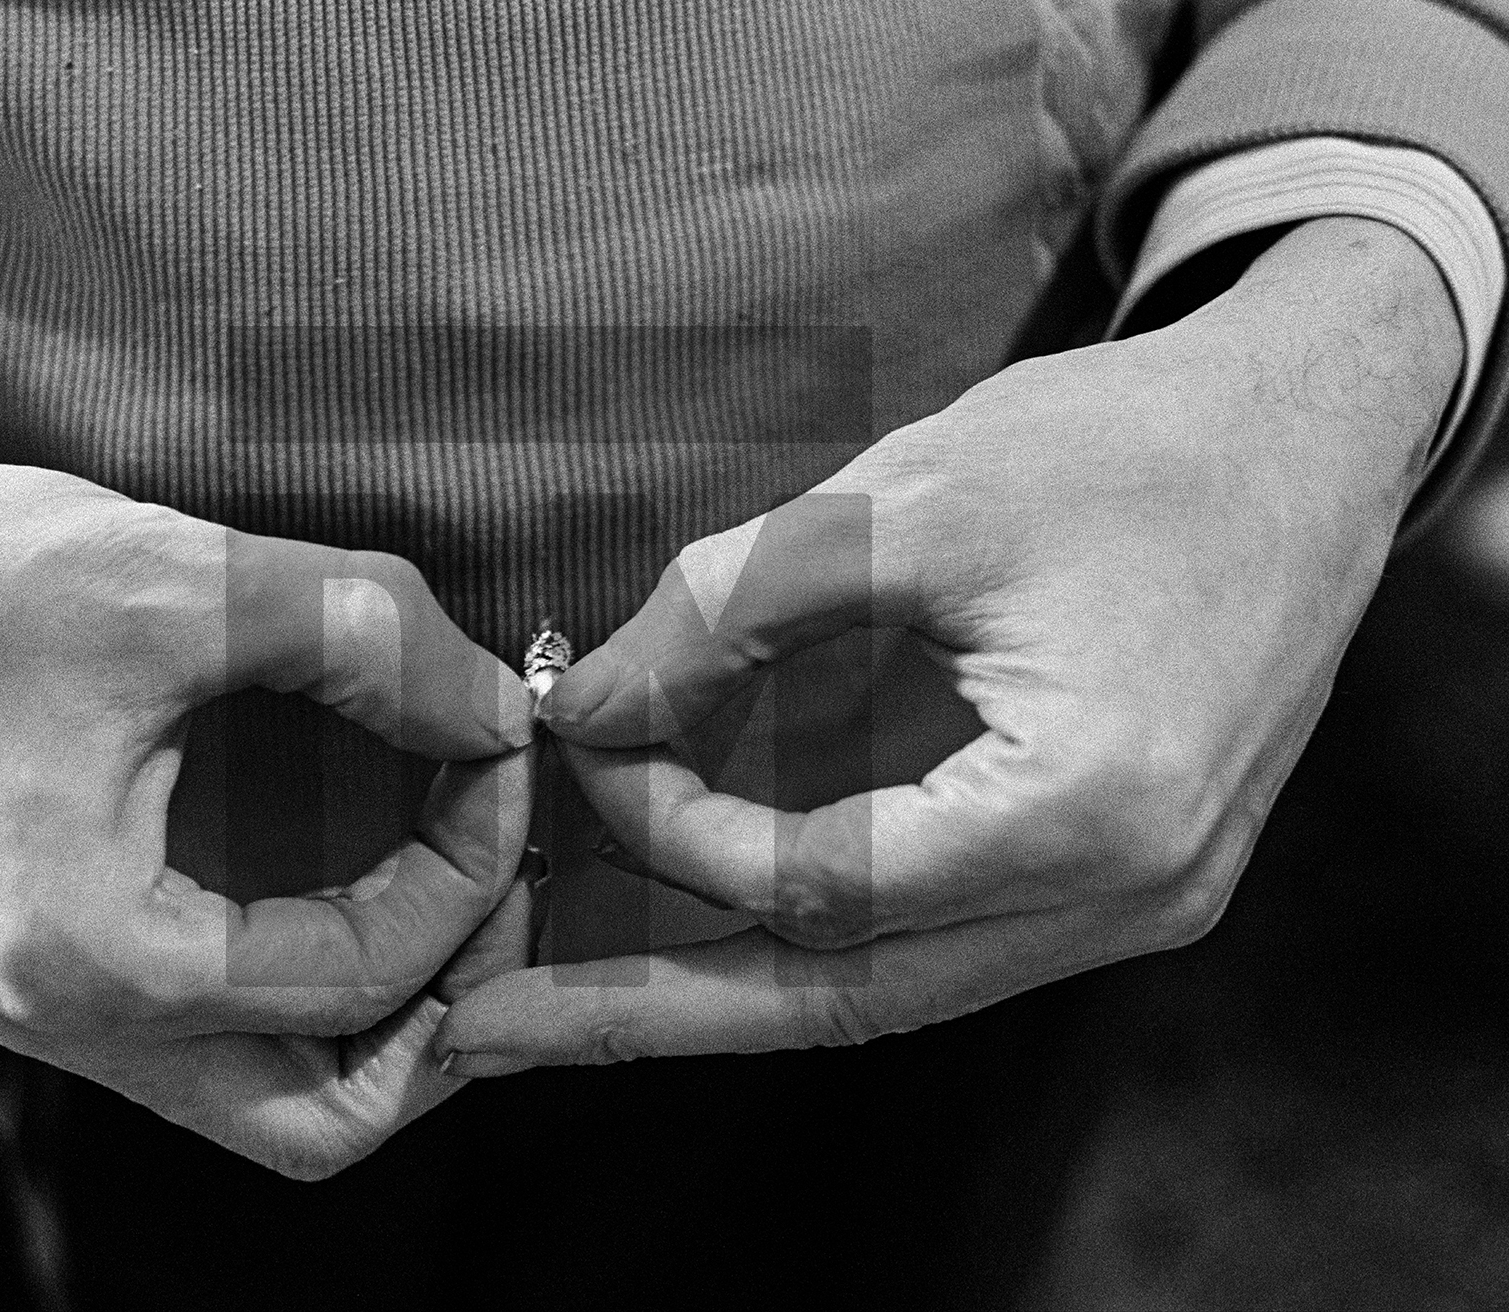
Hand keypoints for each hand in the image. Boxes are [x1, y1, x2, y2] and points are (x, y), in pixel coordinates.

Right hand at [0, 419, 533, 1176]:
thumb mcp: (170, 575)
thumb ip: (362, 631)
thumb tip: (495, 697)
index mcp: (89, 954)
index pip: (358, 978)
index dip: (469, 865)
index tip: (501, 749)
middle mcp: (61, 1019)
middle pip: (320, 1119)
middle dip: (447, 1011)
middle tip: (502, 884)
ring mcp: (41, 1004)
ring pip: (262, 1092)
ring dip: (378, 1009)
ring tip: (446, 884)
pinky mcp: (35, 961)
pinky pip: (203, 1031)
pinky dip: (299, 976)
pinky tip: (344, 869)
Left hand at [438, 216, 1461, 1073]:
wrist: (1304, 434)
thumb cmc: (1124, 444)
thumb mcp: (911, 496)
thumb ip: (734, 604)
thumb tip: (593, 706)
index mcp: (1092, 809)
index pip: (825, 884)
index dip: (674, 822)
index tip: (591, 739)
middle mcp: (1125, 898)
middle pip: (843, 998)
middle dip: (651, 1013)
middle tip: (486, 1028)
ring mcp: (1130, 907)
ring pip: (884, 989)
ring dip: (720, 990)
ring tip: (564, 1006)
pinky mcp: (1113, 878)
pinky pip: (932, 943)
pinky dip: (807, 938)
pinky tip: (700, 934)